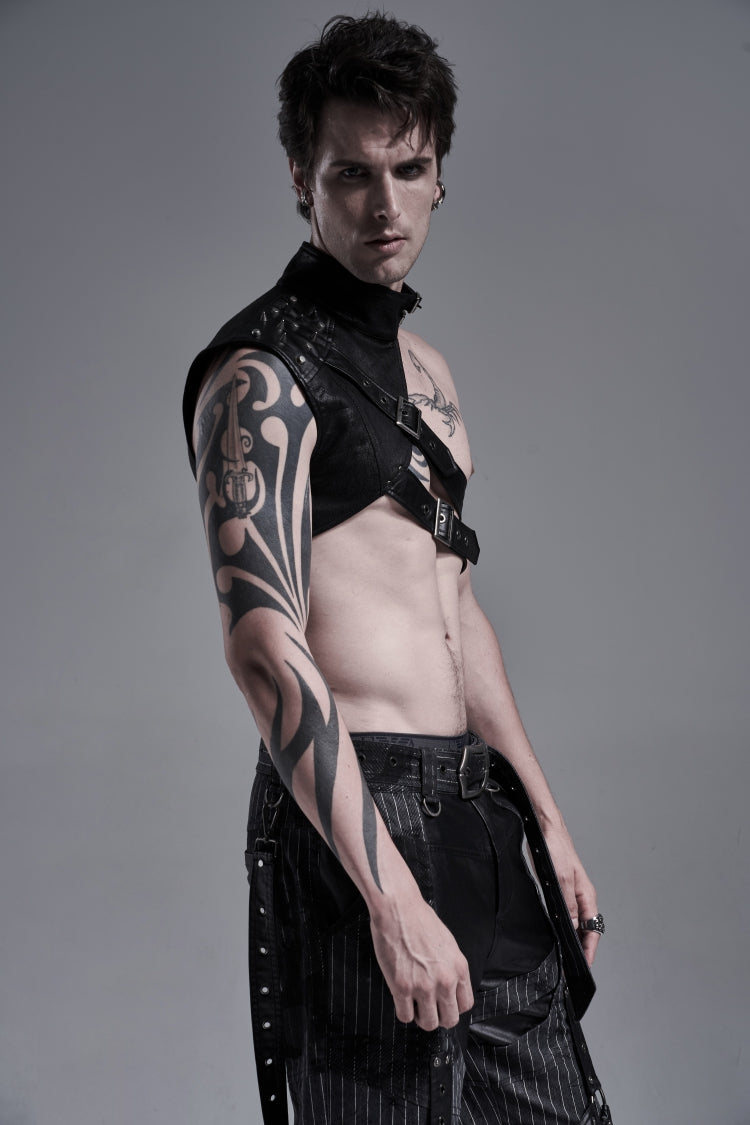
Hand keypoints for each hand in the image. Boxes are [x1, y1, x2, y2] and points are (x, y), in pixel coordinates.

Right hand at [369, 892, 473, 1030]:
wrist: (398, 908)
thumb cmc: (419, 920)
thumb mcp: (447, 943)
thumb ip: (450, 967)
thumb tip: (448, 986)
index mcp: (459, 968)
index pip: (465, 1005)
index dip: (453, 1007)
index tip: (443, 1004)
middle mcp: (445, 980)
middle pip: (449, 1020)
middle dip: (438, 1017)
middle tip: (428, 1007)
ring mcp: (423, 986)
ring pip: (429, 1023)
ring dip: (420, 1017)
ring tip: (414, 1005)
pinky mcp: (402, 987)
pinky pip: (405, 1016)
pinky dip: (403, 1012)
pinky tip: (401, 999)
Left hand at [539, 819, 600, 966]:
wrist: (544, 827)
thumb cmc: (555, 847)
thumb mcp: (561, 879)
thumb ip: (568, 904)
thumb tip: (574, 927)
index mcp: (586, 894)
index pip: (593, 929)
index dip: (589, 949)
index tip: (584, 966)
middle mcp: (580, 895)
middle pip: (586, 928)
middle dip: (582, 947)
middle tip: (571, 967)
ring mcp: (570, 891)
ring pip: (575, 920)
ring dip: (572, 937)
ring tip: (564, 955)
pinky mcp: (558, 887)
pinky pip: (564, 911)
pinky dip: (563, 924)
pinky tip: (555, 931)